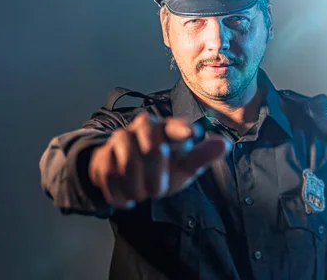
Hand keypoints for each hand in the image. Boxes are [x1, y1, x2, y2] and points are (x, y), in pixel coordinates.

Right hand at [88, 111, 230, 208]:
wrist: (126, 176)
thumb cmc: (162, 167)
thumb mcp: (184, 166)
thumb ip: (202, 156)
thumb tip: (224, 144)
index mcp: (166, 128)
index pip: (174, 126)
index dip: (182, 130)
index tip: (191, 136)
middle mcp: (142, 128)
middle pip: (153, 148)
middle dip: (157, 176)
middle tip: (158, 190)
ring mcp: (120, 140)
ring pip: (128, 165)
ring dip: (137, 187)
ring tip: (142, 193)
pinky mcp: (102, 156)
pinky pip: (109, 177)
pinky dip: (120, 194)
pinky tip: (127, 200)